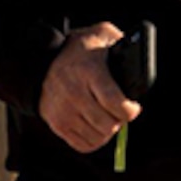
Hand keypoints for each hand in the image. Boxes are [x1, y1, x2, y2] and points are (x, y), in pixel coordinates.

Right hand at [38, 22, 140, 152]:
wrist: (42, 62)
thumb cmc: (80, 50)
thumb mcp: (101, 35)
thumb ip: (121, 42)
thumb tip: (138, 56)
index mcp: (88, 71)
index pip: (114, 102)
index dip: (129, 111)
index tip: (133, 108)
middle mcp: (74, 93)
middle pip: (108, 124)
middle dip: (120, 120)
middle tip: (119, 111)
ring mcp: (63, 111)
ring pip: (99, 137)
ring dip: (108, 131)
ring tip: (107, 117)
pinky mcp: (58, 124)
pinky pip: (85, 145)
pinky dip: (95, 140)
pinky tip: (96, 126)